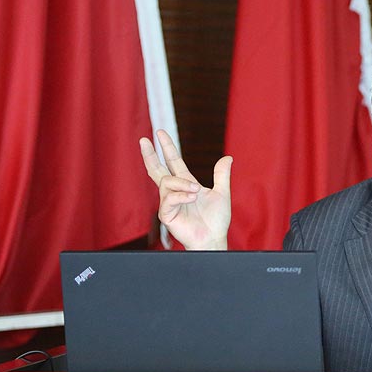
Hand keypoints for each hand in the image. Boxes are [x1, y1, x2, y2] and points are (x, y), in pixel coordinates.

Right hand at [139, 130, 231, 249]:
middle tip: (143, 140)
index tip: (160, 133)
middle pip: (157, 170)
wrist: (214, 238)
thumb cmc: (216, 220)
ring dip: (182, 184)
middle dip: (150, 155)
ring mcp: (168, 203)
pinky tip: (191, 199)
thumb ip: (221, 175)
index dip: (167, 148)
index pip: (173, 162)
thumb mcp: (222, 193)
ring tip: (196, 192)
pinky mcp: (166, 214)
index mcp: (186, 184)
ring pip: (167, 182)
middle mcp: (174, 192)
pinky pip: (168, 199)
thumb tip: (228, 158)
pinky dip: (181, 196)